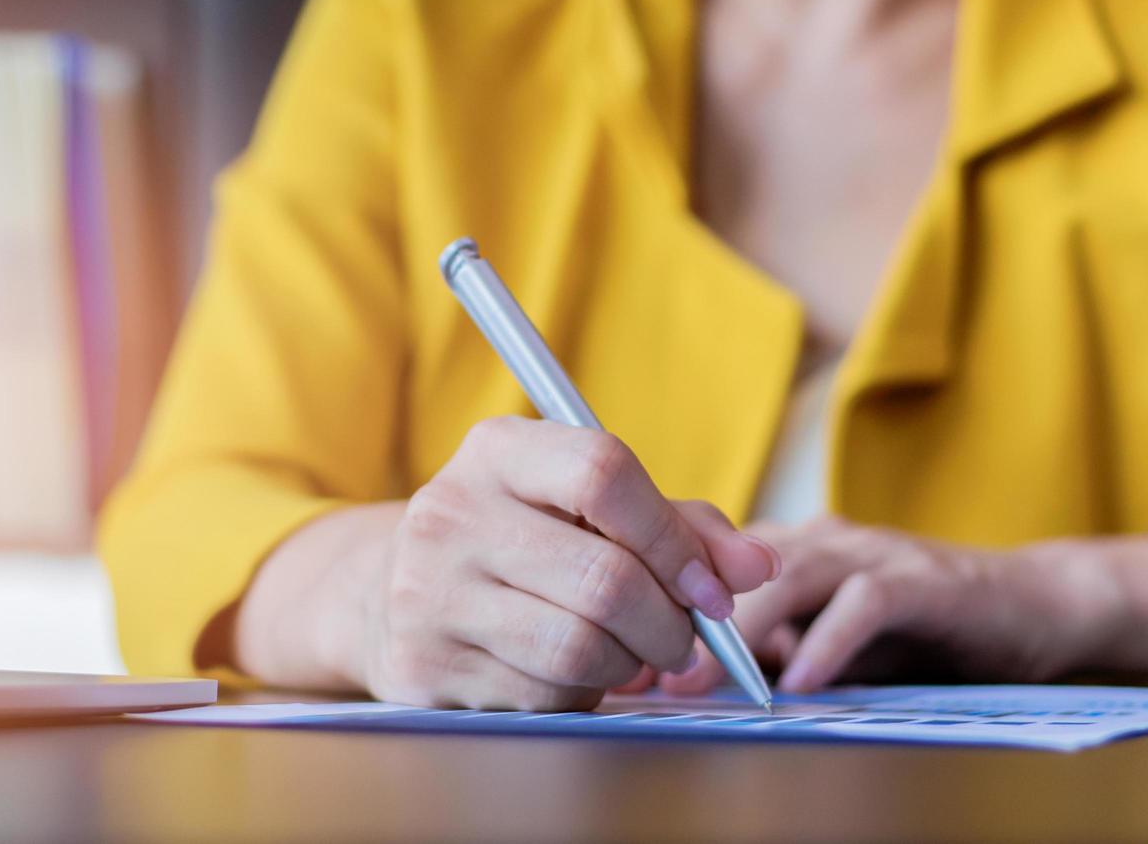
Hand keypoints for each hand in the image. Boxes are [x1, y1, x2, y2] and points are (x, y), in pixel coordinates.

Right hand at [359, 417, 778, 709]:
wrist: (389, 592)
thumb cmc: (518, 540)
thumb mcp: (583, 506)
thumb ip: (678, 524)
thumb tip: (758, 567)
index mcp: (495, 452)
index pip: (603, 473)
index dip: (674, 539)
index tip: (709, 586)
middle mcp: (450, 513)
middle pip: (604, 577)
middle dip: (670, 623)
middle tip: (683, 638)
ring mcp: (429, 593)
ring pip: (579, 647)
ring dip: (630, 664)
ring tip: (629, 655)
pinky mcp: (423, 665)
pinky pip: (542, 695)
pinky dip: (581, 693)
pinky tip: (570, 672)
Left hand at [644, 516, 1128, 695]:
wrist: (1029, 607)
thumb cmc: (920, 630)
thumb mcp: (829, 642)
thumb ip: (770, 648)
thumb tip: (691, 676)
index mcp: (790, 549)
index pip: (708, 561)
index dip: (662, 599)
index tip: (624, 655)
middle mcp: (823, 538)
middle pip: (735, 563)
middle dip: (686, 616)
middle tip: (648, 670)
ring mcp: (872, 552)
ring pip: (788, 574)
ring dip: (742, 628)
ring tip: (706, 675)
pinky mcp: (921, 578)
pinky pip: (863, 603)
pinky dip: (828, 641)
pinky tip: (801, 680)